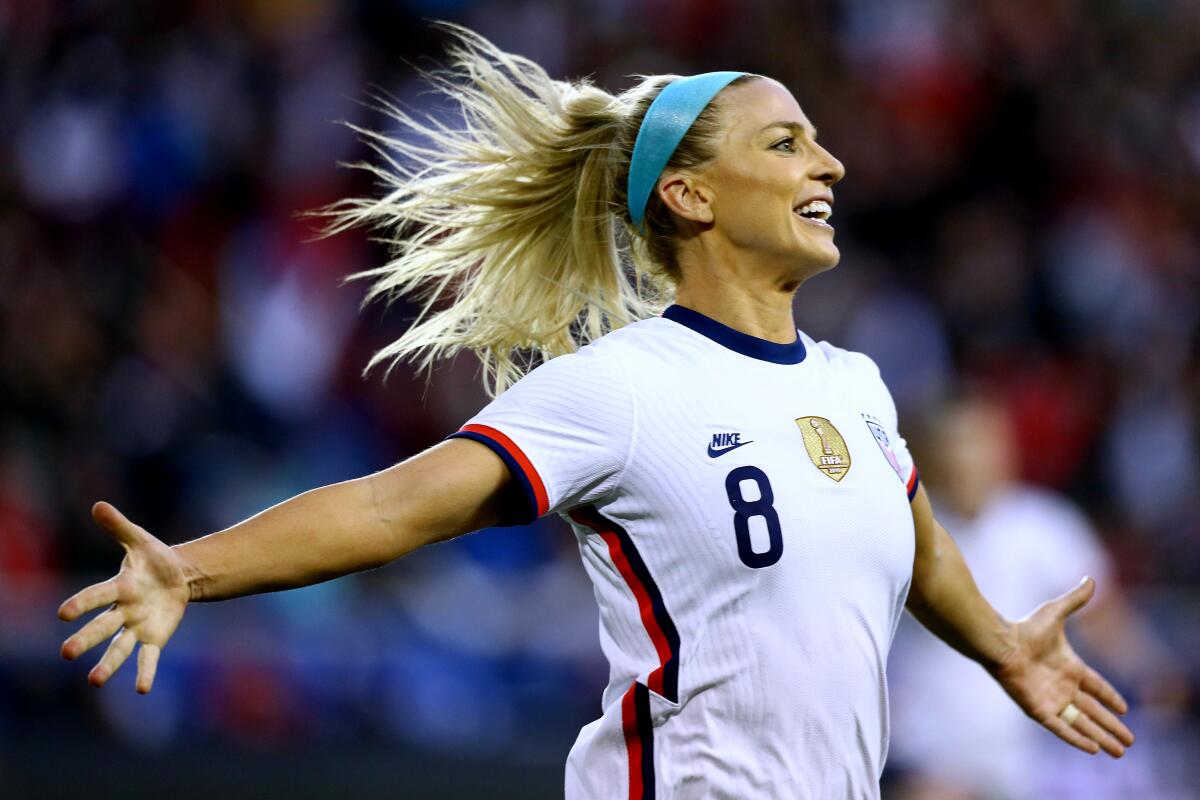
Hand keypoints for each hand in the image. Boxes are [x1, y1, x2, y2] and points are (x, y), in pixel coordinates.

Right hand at [58, 502, 190, 692]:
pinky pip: (148, 657)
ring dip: (108, 664)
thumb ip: (119, 527)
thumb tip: (98, 505)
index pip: (98, 595)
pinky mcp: (153, 638)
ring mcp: (136, 627)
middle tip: (66, 653)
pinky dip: (144, 672)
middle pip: (102, 627)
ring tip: (95, 682)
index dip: (82, 603)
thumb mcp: (140, 540)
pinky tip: (141, 689)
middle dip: (86, 639)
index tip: (64, 613)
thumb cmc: (153, 558)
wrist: (178, 575)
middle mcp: (122, 611)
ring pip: (119, 648)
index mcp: (119, 587)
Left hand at [992, 577, 1134, 756]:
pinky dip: (1077, 739)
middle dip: (1111, 726)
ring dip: (1101, 737)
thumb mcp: (1055, 612)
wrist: (1000, 643)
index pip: (1095, 687)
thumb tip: (1091, 579)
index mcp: (1069, 667)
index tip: (1125, 709)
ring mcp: (1051, 699)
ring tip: (1119, 752)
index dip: (1110, 697)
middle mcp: (1062, 686)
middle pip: (1093, 711)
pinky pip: (1062, 728)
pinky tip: (1093, 749)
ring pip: (1082, 723)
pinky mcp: (1039, 710)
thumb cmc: (1025, 628)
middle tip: (1130, 742)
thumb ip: (1074, 599)